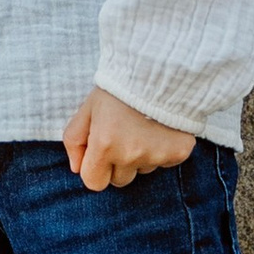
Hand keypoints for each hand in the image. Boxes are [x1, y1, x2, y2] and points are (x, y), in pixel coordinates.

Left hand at [61, 88, 194, 191]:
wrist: (160, 70)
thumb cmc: (119, 89)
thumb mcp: (88, 109)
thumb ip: (75, 140)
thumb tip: (76, 168)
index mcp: (105, 145)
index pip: (94, 183)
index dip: (95, 169)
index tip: (100, 152)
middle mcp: (131, 155)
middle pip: (119, 180)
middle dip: (117, 164)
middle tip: (123, 136)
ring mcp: (157, 156)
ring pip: (143, 170)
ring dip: (140, 156)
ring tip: (142, 127)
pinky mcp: (178, 152)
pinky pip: (165, 163)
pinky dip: (161, 150)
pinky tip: (160, 129)